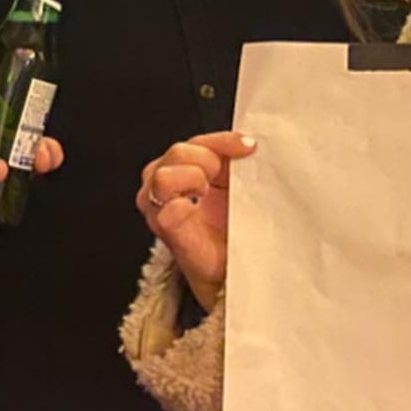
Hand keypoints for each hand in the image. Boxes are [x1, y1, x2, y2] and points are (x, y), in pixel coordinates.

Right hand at [135, 131, 255, 312]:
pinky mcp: (164, 229)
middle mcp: (167, 182)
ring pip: (163, 175)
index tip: (249, 146)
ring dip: (191, 177)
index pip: (199, 141)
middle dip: (206, 158)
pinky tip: (195, 207)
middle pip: (178, 151)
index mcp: (187, 167)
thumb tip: (251, 143)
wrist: (236, 270)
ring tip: (206, 192)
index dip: (223, 140)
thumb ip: (236, 162)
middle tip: (222, 175)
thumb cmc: (236, 229)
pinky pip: (165, 209)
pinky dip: (181, 204)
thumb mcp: (238, 185)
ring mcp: (159, 206)